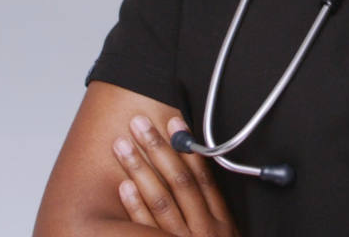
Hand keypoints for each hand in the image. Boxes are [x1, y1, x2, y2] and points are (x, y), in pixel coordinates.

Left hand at [113, 115, 239, 236]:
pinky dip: (135, 206)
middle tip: (139, 124)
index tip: (173, 122)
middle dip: (158, 149)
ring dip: (139, 169)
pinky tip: (123, 185)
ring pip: (161, 199)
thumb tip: (198, 173)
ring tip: (122, 145)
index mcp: (220, 219)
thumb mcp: (226, 233)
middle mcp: (202, 227)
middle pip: (180, 181)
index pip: (203, 175)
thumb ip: (213, 209)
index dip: (187, 147)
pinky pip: (145, 227)